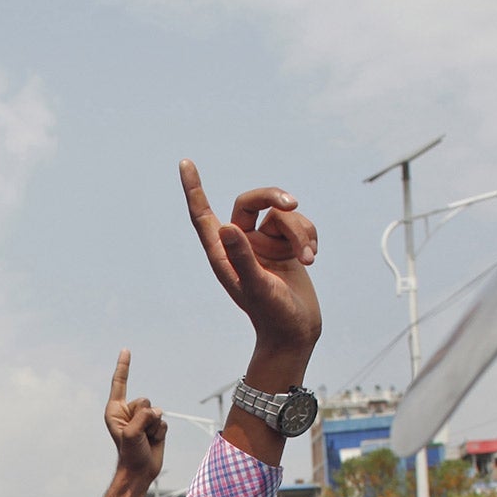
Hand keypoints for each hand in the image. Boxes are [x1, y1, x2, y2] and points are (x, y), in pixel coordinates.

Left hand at [103, 350, 165, 487]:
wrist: (140, 471)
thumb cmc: (130, 453)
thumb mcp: (132, 434)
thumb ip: (142, 417)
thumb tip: (155, 411)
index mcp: (116, 410)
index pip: (120, 383)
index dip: (123, 366)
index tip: (126, 350)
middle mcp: (128, 412)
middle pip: (144, 400)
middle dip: (145, 417)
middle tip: (139, 434)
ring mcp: (142, 419)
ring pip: (156, 411)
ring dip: (153, 426)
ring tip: (145, 439)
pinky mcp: (154, 426)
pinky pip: (163, 422)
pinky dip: (160, 432)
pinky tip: (153, 441)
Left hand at [180, 161, 321, 357]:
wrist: (296, 333)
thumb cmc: (272, 316)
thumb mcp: (257, 286)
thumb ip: (243, 257)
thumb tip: (227, 227)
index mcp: (223, 253)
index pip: (202, 214)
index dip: (194, 188)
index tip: (185, 163)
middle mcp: (241, 244)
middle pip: (253, 201)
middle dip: (275, 197)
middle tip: (293, 204)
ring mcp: (264, 244)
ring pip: (283, 215)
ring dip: (301, 232)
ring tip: (308, 258)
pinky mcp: (285, 247)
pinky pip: (299, 225)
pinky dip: (309, 237)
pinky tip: (311, 257)